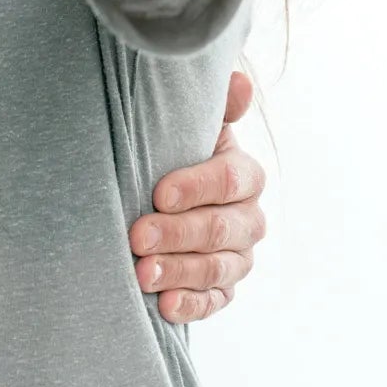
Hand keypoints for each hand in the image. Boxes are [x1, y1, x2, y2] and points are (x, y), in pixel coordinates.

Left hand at [131, 69, 266, 322]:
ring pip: (217, 268)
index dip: (195, 187)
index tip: (158, 192)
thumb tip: (239, 81)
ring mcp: (239, 257)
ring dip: (178, 272)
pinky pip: (215, 301)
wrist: (163, 193)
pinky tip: (165, 306)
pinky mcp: (225, 288)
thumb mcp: (189, 125)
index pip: (229, 181)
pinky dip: (191, 305)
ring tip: (141, 274)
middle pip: (221, 229)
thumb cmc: (174, 151)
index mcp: (245, 174)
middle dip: (177, 234)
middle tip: (137, 237)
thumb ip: (214, 105)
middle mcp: (250, 218)